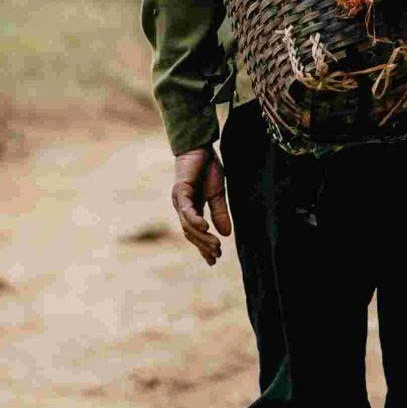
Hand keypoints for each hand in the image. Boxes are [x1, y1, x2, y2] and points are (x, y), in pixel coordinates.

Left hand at [171, 146, 230, 264]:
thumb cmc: (208, 167)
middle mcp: (182, 207)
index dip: (203, 247)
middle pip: (190, 233)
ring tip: (215, 246)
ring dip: (202, 237)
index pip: (195, 233)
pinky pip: (186, 210)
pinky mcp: (180, 191)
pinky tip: (205, 228)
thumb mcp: (218, 194)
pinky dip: (195, 220)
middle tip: (216, 256)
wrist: (201, 146)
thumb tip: (227, 234)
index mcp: (191, 208)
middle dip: (203, 246)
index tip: (213, 261)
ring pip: (188, 225)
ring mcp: (179, 200)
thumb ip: (220, 213)